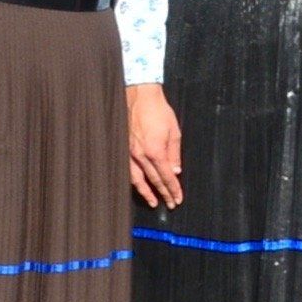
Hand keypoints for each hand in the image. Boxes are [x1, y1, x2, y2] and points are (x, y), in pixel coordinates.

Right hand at [127, 82, 184, 208]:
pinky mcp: (124, 148)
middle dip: (163, 193)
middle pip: (153, 180)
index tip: (177, 199)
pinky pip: (128, 170)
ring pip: (137, 179)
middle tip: (170, 204)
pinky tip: (138, 185)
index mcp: (155, 151)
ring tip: (153, 202)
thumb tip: (176, 171)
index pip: (166, 176)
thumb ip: (174, 153)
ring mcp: (130, 153)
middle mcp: (141, 155)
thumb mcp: (174, 132)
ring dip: (146, 192)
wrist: (140, 97)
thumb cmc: (159, 112)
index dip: (173, 189)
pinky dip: (134, 180)